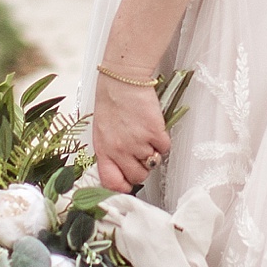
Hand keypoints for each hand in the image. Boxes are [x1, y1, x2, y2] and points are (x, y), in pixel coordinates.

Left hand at [92, 79, 170, 194]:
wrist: (123, 80)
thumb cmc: (111, 102)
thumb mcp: (101, 130)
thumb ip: (109, 151)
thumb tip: (120, 168)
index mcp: (103, 149)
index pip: (111, 182)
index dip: (122, 187)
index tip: (127, 184)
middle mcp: (119, 149)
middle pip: (138, 176)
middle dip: (142, 168)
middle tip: (142, 155)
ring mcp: (138, 142)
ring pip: (153, 163)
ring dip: (153, 152)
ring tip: (146, 136)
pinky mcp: (154, 132)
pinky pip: (164, 148)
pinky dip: (162, 140)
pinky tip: (154, 128)